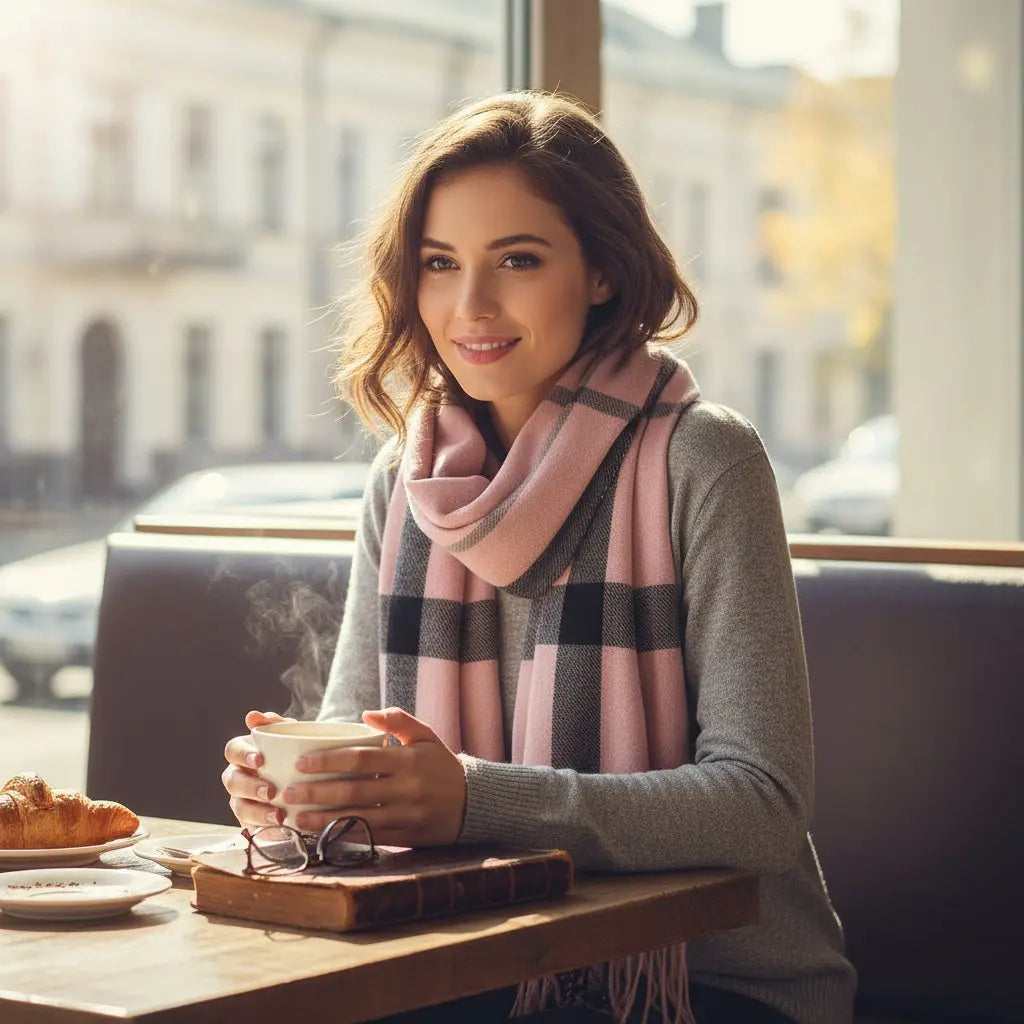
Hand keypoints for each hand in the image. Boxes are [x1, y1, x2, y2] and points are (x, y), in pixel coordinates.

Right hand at [221, 710, 294, 827]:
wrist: (311, 779)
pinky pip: (252, 829)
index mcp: (243, 753)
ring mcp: (242, 801)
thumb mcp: (290, 736)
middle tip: (271, 791)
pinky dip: (266, 830)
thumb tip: (253, 716)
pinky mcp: (251, 823)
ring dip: (257, 812)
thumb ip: (275, 725)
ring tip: (279, 815)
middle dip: (250, 787)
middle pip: (232, 781)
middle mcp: (238, 777)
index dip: (243, 755)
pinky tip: (282, 830)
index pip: (233, 750)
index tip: (260, 760)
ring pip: (239, 807)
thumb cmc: (295, 753)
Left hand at [282, 707, 466, 847]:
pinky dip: (345, 837)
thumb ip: (398, 721)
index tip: (302, 763)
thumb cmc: (442, 766)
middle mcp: (407, 788)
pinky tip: (323, 836)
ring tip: (297, 818)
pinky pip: (371, 838)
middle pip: (354, 790)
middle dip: (317, 792)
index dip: (329, 761)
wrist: (474, 803)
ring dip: (324, 820)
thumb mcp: (427, 736)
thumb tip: (366, 714)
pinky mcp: (407, 837)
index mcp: (408, 760)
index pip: (361, 759)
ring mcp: (407, 815)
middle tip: (288, 792)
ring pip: (359, 818)